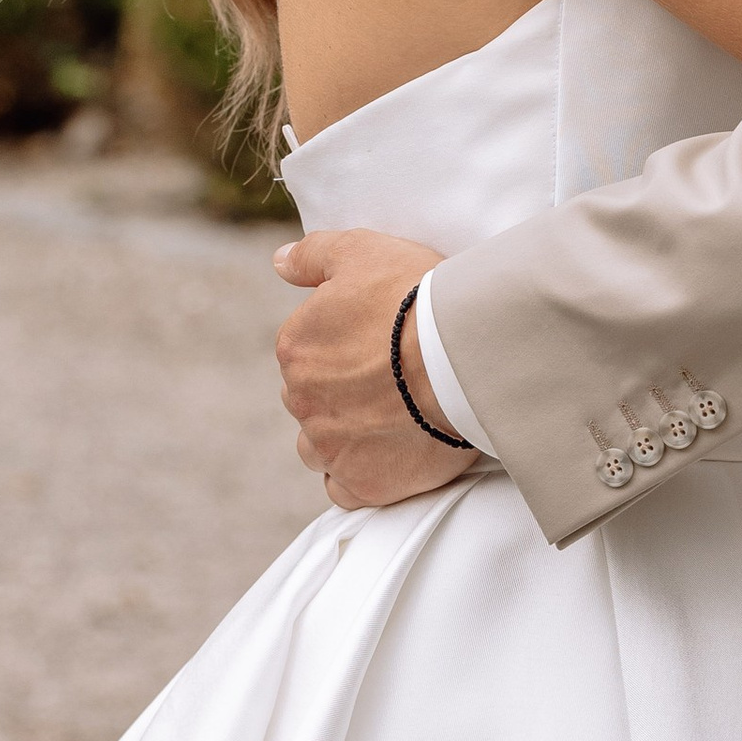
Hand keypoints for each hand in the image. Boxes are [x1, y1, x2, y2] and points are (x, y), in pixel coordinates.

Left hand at [272, 229, 479, 508]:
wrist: (463, 351)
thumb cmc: (416, 297)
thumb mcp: (362, 250)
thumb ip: (313, 256)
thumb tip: (279, 261)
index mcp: (295, 348)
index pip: (305, 353)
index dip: (343, 348)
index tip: (379, 344)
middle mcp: (302, 400)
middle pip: (310, 400)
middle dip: (340, 393)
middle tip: (390, 380)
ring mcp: (331, 447)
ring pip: (320, 448)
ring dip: (342, 437)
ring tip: (387, 420)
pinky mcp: (365, 483)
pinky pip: (344, 490)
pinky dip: (360, 475)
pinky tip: (388, 455)